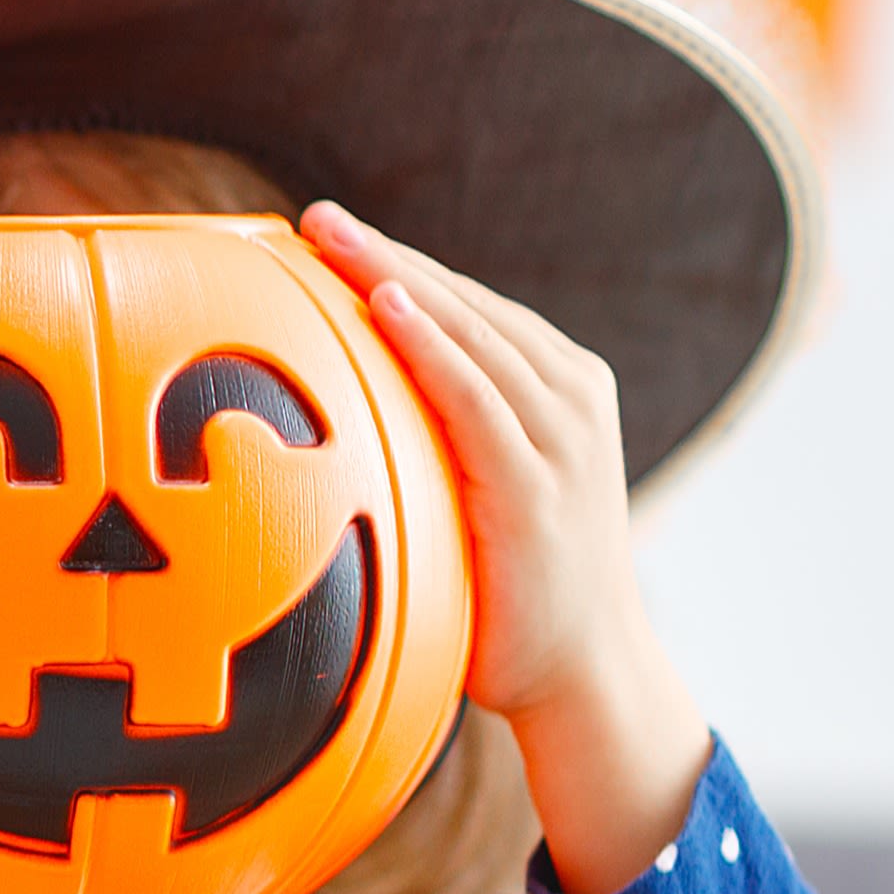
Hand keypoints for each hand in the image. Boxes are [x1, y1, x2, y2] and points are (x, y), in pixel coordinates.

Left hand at [297, 201, 710, 888]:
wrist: (584, 673)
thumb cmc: (512, 587)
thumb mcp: (474, 493)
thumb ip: (435, 441)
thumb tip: (337, 422)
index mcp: (553, 388)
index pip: (462, 307)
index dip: (391, 264)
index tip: (320, 234)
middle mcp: (567, 396)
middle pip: (460, 304)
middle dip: (382, 256)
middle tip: (310, 219)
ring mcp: (559, 436)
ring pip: (466, 333)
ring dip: (393, 276)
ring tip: (329, 238)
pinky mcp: (538, 482)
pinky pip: (477, 397)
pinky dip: (433, 345)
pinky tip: (384, 305)